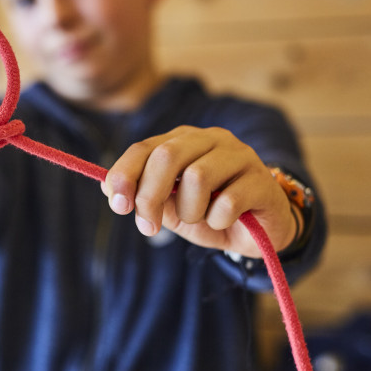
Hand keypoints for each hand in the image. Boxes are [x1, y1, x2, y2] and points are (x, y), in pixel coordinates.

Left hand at [102, 126, 295, 257]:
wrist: (260, 231)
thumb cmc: (209, 213)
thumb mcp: (170, 208)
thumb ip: (144, 196)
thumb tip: (108, 189)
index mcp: (182, 140)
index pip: (144, 148)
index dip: (125, 174)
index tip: (118, 204)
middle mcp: (210, 139)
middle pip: (167, 157)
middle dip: (149, 196)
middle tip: (148, 227)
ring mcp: (239, 155)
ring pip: (197, 176)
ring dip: (189, 210)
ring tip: (199, 218)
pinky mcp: (262, 179)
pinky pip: (228, 201)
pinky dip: (217, 219)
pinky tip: (223, 221)